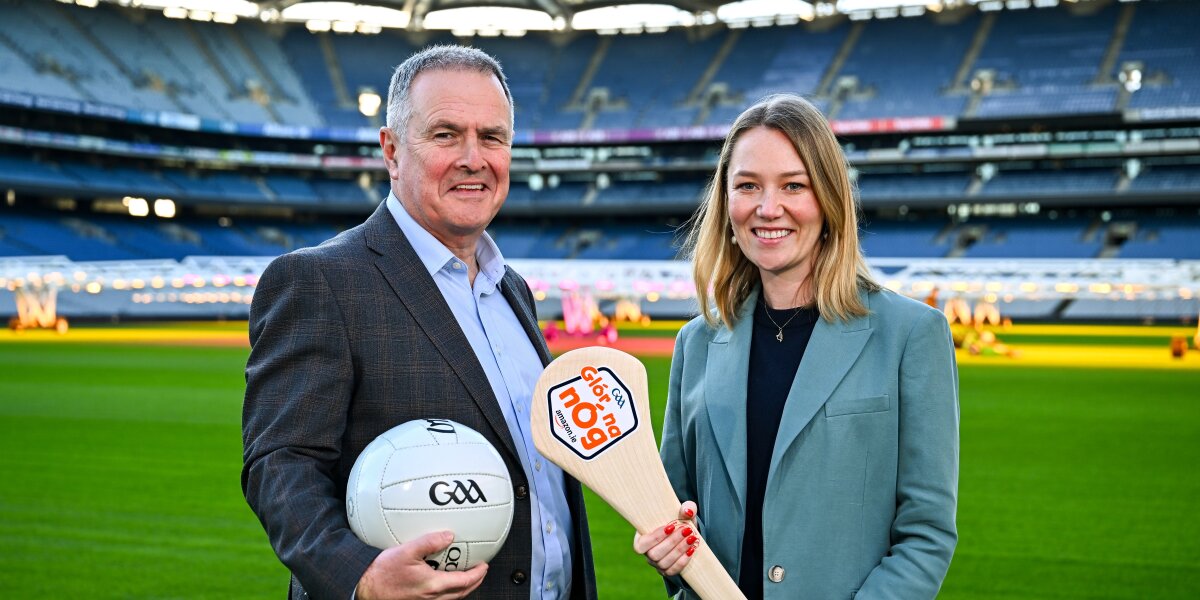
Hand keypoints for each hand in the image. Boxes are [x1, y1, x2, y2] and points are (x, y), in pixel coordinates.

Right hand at [357, 531, 487, 599]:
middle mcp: (432, 597)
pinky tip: (445, 582)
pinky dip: (450, 591)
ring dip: (463, 588)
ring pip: (452, 598)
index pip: (464, 582)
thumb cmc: (383, 572)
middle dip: (475, 582)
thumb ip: (429, 542)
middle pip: (462, 593)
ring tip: (467, 576)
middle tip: (480, 571)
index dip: (477, 574)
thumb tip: (449, 535)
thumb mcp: (407, 551)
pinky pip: (441, 599)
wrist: (367, 589)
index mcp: (433, 585)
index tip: (484, 565)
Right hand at [632, 501, 698, 576]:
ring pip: (663, 563)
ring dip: (679, 550)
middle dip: (672, 542)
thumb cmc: (679, 520)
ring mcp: (656, 564)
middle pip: (654, 554)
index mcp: (641, 537)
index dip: (654, 537)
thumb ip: (686, 508)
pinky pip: (672, 570)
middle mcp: (647, 553)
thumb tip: (687, 511)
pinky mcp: (666, 571)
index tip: (670, 526)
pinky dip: (683, 561)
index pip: (641, 544)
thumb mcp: (682, 512)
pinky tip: (691, 550)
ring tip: (691, 538)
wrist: (687, 533)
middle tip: (686, 530)